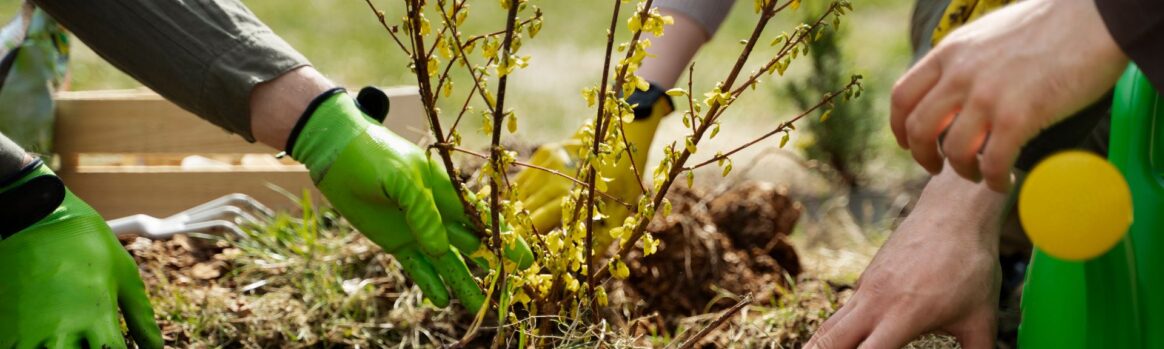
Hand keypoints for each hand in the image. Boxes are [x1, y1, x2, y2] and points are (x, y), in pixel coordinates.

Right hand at [0, 161, 161, 348]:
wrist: (38, 216)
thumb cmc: (87, 243)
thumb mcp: (124, 274)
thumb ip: (141, 316)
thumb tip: (156, 346)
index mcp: (96, 316)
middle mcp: (62, 327)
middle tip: (91, 343)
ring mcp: (29, 329)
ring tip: (68, 339)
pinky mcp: (5, 324)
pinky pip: (16, 348)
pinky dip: (32, 346)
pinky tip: (45, 338)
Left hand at [289, 89, 532, 312]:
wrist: (337, 153)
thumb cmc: (372, 155)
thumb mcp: (398, 177)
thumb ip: (421, 210)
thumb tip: (440, 248)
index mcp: (447, 192)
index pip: (484, 219)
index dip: (505, 238)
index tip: (524, 259)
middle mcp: (439, 214)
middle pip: (473, 245)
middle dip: (493, 266)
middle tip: (512, 289)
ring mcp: (419, 230)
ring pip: (448, 262)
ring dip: (464, 284)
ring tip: (479, 310)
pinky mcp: (397, 242)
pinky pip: (418, 268)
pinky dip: (431, 284)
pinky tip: (442, 302)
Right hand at [514, 86, 671, 243]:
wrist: (626, 136)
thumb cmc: (626, 180)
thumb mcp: (621, 212)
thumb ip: (601, 239)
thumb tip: (583, 264)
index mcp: (572, 193)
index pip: (540, 220)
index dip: (529, 237)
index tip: (523, 253)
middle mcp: (555, 175)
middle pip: (526, 207)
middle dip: (518, 227)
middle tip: (512, 246)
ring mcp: (548, 159)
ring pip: (520, 191)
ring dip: (514, 210)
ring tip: (508, 229)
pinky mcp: (545, 151)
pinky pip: (524, 177)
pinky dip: (517, 193)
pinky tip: (513, 207)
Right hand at [806, 168, 1003, 347]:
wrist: (953, 213)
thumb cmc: (970, 264)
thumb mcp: (981, 316)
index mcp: (902, 316)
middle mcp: (876, 302)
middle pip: (831, 340)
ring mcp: (867, 287)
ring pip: (831, 324)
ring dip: (818, 345)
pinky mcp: (868, 277)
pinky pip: (844, 309)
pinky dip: (835, 329)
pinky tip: (836, 341)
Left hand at [890, 0, 1126, 191]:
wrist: (1097, 17)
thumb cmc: (1050, 25)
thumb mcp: (987, 35)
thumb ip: (964, 61)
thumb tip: (952, 89)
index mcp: (949, 53)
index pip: (902, 97)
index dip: (899, 128)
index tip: (909, 144)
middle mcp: (960, 75)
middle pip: (919, 129)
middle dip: (924, 157)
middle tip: (939, 168)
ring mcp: (987, 96)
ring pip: (954, 151)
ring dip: (964, 171)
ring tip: (981, 173)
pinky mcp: (1018, 116)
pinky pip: (992, 162)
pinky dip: (994, 179)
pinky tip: (1004, 181)